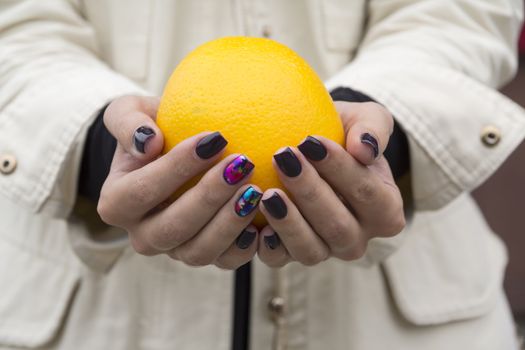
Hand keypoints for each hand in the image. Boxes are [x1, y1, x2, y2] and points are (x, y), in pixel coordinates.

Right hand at [97, 95, 262, 269]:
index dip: (178, 167)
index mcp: (117, 203)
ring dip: (230, 223)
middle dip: (210, 197)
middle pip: (173, 227)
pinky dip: (245, 246)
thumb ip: (128, 122)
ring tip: (256, 190)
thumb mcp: (129, 113)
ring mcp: (173, 250)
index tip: (215, 139)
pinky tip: (264, 220)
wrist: (168, 155)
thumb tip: (148, 141)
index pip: (142, 191)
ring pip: (199, 251)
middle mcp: (142, 234)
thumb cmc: (151, 130)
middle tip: (243, 165)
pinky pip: (225, 261)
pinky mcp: (203, 255)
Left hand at [257, 101, 404, 266]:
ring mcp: (325, 250)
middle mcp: (358, 238)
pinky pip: (279, 260)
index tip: (310, 140)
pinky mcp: (292, 254)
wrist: (316, 151)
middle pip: (338, 227)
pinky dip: (267, 245)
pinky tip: (255, 224)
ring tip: (267, 193)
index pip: (367, 194)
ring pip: (310, 250)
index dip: (340, 169)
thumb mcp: (365, 119)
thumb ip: (372, 128)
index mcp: (385, 211)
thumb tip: (364, 149)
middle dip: (309, 192)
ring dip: (288, 222)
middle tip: (282, 157)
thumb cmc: (345, 134)